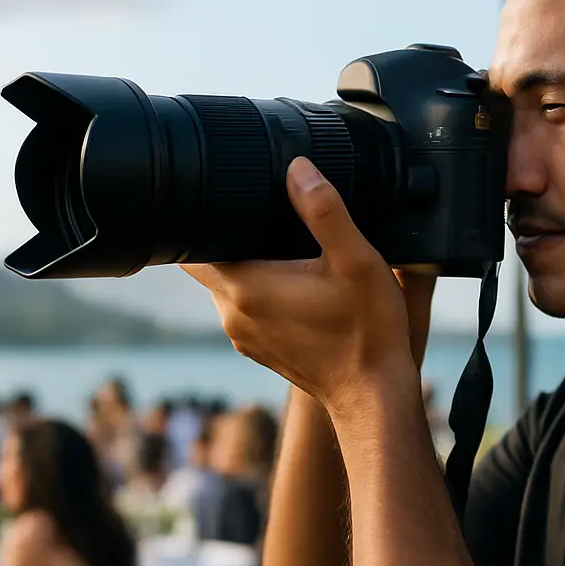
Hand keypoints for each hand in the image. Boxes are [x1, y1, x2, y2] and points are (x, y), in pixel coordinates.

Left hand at [184, 158, 418, 413]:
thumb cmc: (369, 332)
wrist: (374, 396)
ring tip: (284, 249)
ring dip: (245, 266)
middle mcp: (233, 314)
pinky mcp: (258, 349)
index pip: (190, 248)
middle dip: (227, 238)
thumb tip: (298, 169)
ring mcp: (243, 336)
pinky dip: (259, 292)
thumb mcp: (357, 261)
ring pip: (225, 286)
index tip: (226, 200)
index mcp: (246, 287)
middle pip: (207, 264)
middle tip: (266, 218)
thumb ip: (326, 212)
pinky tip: (294, 283)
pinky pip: (244, 309)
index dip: (202, 219)